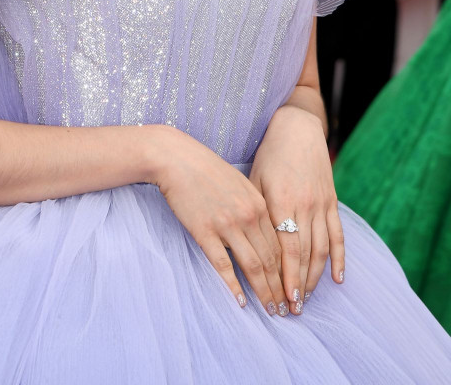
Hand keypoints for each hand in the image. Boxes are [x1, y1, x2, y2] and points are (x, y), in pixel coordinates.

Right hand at [153, 126, 289, 315]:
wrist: (178, 159)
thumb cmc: (207, 169)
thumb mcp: (240, 183)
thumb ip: (254, 207)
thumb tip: (263, 234)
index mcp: (259, 204)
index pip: (281, 245)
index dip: (289, 271)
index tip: (293, 288)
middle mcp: (248, 216)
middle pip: (272, 260)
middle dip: (282, 288)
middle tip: (288, 310)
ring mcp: (227, 225)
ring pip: (253, 266)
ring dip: (264, 292)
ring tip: (271, 311)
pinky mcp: (205, 232)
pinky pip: (223, 265)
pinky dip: (233, 286)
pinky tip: (240, 301)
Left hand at [249, 105, 344, 313]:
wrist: (297, 127)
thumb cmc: (269, 154)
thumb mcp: (255, 179)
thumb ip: (256, 211)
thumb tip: (250, 245)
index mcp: (281, 201)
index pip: (285, 249)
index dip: (284, 276)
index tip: (280, 299)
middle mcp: (304, 206)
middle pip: (304, 254)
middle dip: (298, 284)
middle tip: (292, 309)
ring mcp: (321, 204)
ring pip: (321, 248)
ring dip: (316, 277)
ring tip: (307, 299)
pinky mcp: (331, 201)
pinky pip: (338, 235)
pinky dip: (339, 258)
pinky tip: (337, 278)